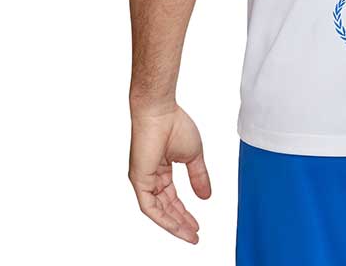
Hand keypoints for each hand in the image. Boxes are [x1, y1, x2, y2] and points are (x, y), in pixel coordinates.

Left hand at [129, 103, 211, 242]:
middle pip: (166, 207)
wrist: (160, 111)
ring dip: (174, 224)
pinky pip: (150, 207)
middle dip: (180, 222)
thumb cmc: (174, 124)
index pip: (172, 198)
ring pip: (158, 211)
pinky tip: (176, 226)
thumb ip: (198, 176)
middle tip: (194, 234)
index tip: (197, 224)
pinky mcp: (139, 180)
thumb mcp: (193, 155)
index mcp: (160, 169)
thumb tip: (206, 196)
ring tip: (190, 234)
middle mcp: (150, 177)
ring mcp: (143, 180)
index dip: (184, 213)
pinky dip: (163, 218)